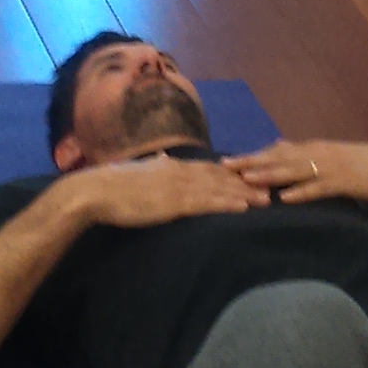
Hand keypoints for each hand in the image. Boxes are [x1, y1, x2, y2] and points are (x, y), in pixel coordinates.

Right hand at [77, 153, 262, 228]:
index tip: (251, 177)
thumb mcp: (139, 170)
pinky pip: (206, 203)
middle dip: (246, 183)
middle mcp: (180, 172)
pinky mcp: (174, 203)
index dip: (232, 174)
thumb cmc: (114, 185)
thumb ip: (155, 166)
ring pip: (218, 190)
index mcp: (172, 166)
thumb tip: (163, 160)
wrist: (97, 191)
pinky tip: (243, 207)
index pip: (209, 169)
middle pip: (221, 177)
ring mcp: (178, 187)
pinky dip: (227, 204)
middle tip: (270, 187)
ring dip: (244, 194)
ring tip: (266, 200)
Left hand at [224, 139, 367, 213]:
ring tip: (246, 179)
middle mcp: (318, 154)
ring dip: (269, 175)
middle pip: (278, 158)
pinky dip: (299, 193)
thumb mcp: (331, 155)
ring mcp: (330, 168)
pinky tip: (283, 198)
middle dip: (251, 162)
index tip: (227, 160)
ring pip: (294, 171)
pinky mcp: (344, 182)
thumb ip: (304, 152)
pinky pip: (317, 189)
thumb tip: (279, 144)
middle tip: (224, 166)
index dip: (252, 156)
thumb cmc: (365, 165)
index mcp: (314, 148)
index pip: (277, 151)